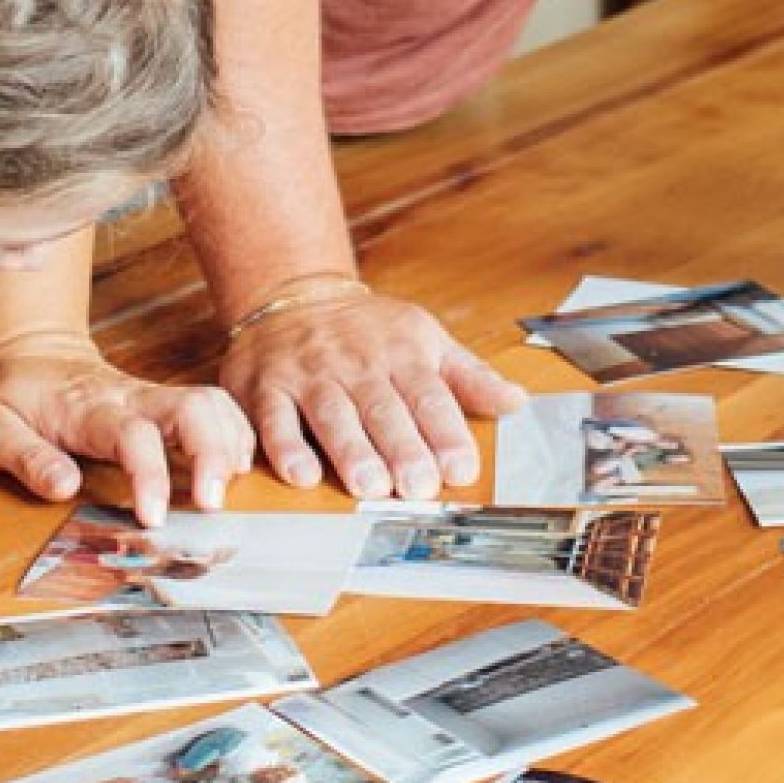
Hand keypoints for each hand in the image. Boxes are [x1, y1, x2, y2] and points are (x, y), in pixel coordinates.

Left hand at [0, 334, 255, 525]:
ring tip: (227, 489)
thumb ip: (27, 458)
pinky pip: (212, 406)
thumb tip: (64, 487)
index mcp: (88, 410)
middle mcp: (130, 398)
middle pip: (192, 408)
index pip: (132, 435)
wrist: (25, 349)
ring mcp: (151, 396)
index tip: (153, 518)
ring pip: (210, 403)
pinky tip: (234, 465)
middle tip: (213, 504)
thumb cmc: (8, 394)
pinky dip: (233, 434)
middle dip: (213, 455)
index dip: (150, 475)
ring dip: (230, 443)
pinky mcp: (163, 401)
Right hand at [221, 288, 524, 500]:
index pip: (428, 395)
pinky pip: (275, 418)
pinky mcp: (266, 388)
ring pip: (332, 413)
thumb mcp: (425, 338)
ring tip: (369, 485)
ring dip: (350, 450)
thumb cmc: (367, 330)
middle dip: (401, 447)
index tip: (461, 468)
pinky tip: (301, 474)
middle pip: (382, 408)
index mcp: (402, 352)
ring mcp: (310, 374)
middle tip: (418, 486)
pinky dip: (286, 446)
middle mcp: (356, 363)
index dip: (446, 432)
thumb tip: (517, 402)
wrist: (294, 295)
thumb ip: (469, 376)